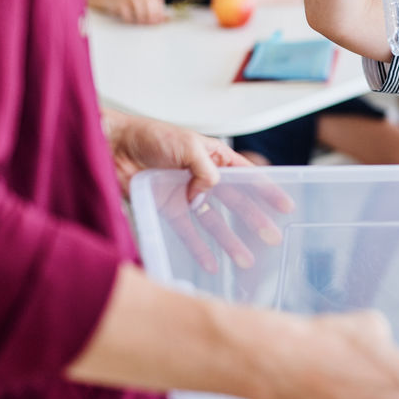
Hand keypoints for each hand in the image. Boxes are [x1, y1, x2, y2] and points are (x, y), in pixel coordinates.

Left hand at [104, 110, 292, 272]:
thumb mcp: (186, 145)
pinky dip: (199, 248)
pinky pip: (187, 233)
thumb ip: (204, 170)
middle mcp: (203, 178)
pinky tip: (211, 263)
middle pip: (235, 204)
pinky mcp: (166, 209)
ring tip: (245, 260)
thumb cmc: (149, 135)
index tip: (285, 206)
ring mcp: (186, 195)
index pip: (247, 176)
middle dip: (254, 221)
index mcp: (214, 157)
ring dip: (230, 241)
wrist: (113, 146)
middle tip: (271, 238)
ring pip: (214, 222)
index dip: (267, 191)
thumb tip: (208, 194)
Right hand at [112, 0, 167, 24]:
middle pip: (149, 3)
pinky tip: (129, 21)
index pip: (158, 1)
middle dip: (151, 15)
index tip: (159, 21)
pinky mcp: (119, 2)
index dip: (160, 12)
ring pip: (139, 6)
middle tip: (150, 24)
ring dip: (141, 17)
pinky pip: (127, 11)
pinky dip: (129, 18)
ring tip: (140, 23)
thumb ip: (154, 11)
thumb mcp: (142, 5)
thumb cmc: (128, 4)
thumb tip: (166, 20)